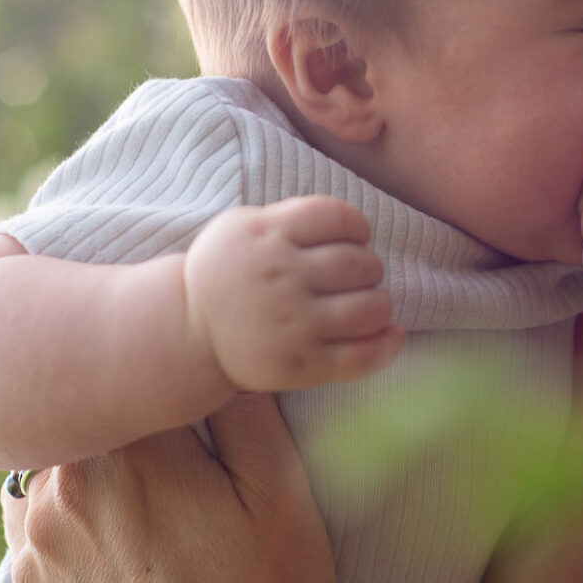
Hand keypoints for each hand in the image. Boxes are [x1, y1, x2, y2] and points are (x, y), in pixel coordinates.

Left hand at [2, 394, 336, 582]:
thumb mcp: (281, 492)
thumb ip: (246, 406)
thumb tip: (221, 346)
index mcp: (132, 445)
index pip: (138, 362)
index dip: (174, 365)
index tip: (201, 381)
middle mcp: (66, 476)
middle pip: (94, 402)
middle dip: (134, 405)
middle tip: (185, 433)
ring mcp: (38, 526)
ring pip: (65, 445)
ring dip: (101, 447)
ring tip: (157, 477)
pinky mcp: (30, 569)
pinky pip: (39, 497)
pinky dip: (73, 492)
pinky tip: (122, 514)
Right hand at [184, 194, 402, 391]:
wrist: (191, 329)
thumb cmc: (229, 270)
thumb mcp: (243, 225)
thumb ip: (293, 217)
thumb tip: (356, 228)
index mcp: (267, 236)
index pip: (338, 218)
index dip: (357, 227)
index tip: (354, 238)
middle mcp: (281, 278)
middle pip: (359, 263)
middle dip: (370, 267)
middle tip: (359, 276)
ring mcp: (292, 324)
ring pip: (369, 309)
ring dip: (380, 304)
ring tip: (369, 304)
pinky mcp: (301, 365)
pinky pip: (362, 356)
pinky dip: (388, 344)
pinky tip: (392, 334)